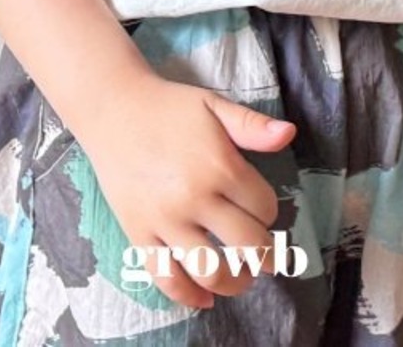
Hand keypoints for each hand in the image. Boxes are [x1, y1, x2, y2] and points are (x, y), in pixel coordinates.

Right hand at [75, 73, 296, 312]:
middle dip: (265, 256)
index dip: (269, 211)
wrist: (113, 108)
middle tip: (267, 256)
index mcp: (219, 165)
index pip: (264, 208)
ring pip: (211, 272)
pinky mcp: (139, 234)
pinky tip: (204, 298)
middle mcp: (194, 198)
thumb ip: (252, 125)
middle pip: (247, 246)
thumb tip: (289, 135)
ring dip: (235, 283)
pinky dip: (189, 296)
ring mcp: (165, 220)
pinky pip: (167, 278)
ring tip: (242, 276)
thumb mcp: (214, 105)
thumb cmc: (168, 107)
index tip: (261, 208)